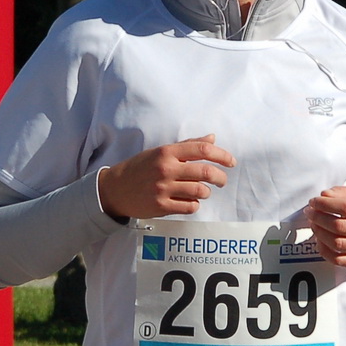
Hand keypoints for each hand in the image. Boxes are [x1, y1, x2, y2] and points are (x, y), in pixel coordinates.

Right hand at [97, 134, 235, 218]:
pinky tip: (190, 201)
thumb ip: (187, 145)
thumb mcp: (160, 152)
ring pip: (200, 191)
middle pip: (205, 172)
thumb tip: (212, 138)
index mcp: (167, 152)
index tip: (231, 162)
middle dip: (220, 177)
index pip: (202, 150)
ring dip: (206, 192)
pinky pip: (189, 206)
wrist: (115, 189)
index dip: (222, 155)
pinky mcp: (161, 207)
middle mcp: (166, 169)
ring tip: (202, 191)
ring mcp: (163, 189)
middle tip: (222, 180)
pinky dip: (195, 204)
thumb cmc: (140, 168)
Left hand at [305, 187, 345, 267]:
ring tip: (314, 224)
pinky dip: (324, 250)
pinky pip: (337, 259)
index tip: (313, 202)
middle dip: (318, 218)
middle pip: (338, 226)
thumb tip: (325, 195)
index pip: (345, 207)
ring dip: (319, 233)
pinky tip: (320, 240)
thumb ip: (343, 193)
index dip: (325, 204)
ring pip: (336, 243)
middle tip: (310, 213)